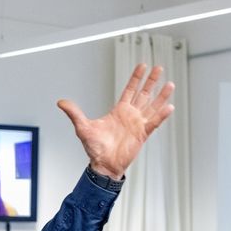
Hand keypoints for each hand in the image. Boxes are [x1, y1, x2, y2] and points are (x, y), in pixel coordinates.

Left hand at [57, 63, 174, 178]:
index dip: (136, 78)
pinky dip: (161, 115)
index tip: (142, 66)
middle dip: (151, 81)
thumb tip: (61, 102)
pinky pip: (154, 123)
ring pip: (152, 106)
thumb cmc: (95, 148)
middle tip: (158, 68)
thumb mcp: (82, 127)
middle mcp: (130, 116)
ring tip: (170, 84)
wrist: (103, 165)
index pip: (130, 90)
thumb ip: (74, 113)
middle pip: (144, 94)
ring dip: (161, 95)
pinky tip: (169, 106)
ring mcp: (137, 124)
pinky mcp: (142, 135)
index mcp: (119, 111)